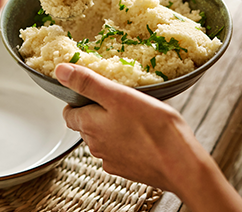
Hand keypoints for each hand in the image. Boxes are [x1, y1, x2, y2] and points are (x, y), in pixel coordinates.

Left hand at [55, 63, 210, 196]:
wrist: (181, 164)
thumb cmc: (153, 127)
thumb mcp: (118, 95)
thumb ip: (88, 83)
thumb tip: (60, 70)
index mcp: (89, 125)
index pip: (69, 113)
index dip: (79, 100)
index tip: (94, 91)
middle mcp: (95, 146)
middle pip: (87, 125)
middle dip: (98, 112)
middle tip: (120, 100)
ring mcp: (111, 160)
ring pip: (104, 138)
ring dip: (114, 127)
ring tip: (135, 116)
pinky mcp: (128, 169)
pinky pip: (121, 151)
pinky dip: (128, 142)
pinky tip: (144, 134)